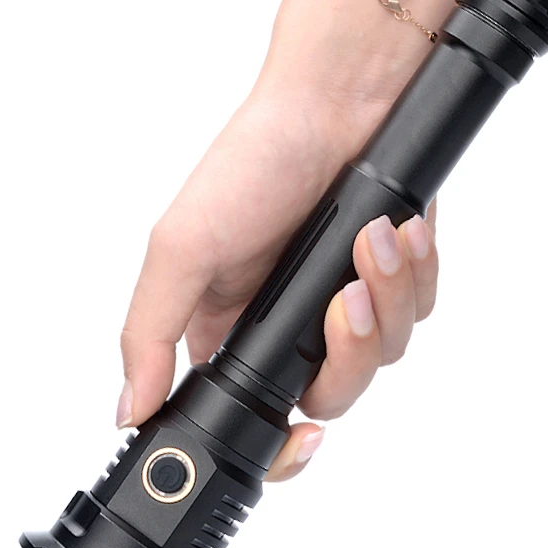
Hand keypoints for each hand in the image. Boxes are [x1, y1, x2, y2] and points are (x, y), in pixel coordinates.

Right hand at [117, 0, 438, 480]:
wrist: (334, 100)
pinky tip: (396, 232)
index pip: (254, 420)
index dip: (280, 447)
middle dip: (346, 355)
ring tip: (370, 242)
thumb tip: (128, 409)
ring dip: (384, 299)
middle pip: (333, 396)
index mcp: (233, 331)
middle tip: (342, 301)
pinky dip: (412, 272)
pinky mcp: (394, 279)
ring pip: (384, 355)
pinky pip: (418, 308)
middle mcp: (290, 327)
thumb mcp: (182, 248)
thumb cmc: (254, 162)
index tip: (300, 439)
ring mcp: (346, 306)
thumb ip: (148, 333)